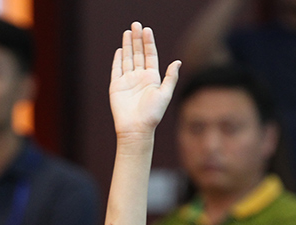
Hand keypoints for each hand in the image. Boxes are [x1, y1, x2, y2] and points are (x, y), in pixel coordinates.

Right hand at [109, 23, 180, 140]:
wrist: (136, 128)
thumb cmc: (152, 114)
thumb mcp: (165, 94)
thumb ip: (170, 77)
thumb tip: (178, 62)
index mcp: (152, 78)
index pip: (150, 55)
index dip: (148, 42)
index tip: (146, 30)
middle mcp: (140, 78)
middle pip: (139, 53)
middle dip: (137, 39)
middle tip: (135, 24)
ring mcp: (128, 81)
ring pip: (128, 58)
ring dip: (128, 45)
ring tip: (128, 31)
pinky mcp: (117, 86)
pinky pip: (117, 69)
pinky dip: (118, 59)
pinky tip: (120, 50)